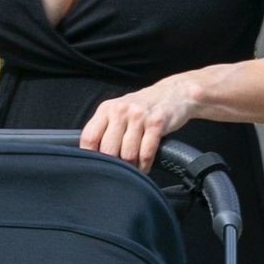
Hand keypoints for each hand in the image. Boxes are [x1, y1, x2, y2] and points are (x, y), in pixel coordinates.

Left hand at [79, 79, 198, 172]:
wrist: (173, 93)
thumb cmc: (142, 108)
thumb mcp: (119, 112)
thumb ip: (105, 129)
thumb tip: (92, 156)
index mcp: (106, 109)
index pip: (89, 137)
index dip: (91, 156)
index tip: (96, 166)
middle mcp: (120, 110)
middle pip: (108, 149)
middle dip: (114, 165)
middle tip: (119, 170)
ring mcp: (139, 116)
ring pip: (127, 154)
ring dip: (131, 167)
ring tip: (133, 169)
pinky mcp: (157, 123)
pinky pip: (146, 153)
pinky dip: (144, 165)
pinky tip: (144, 166)